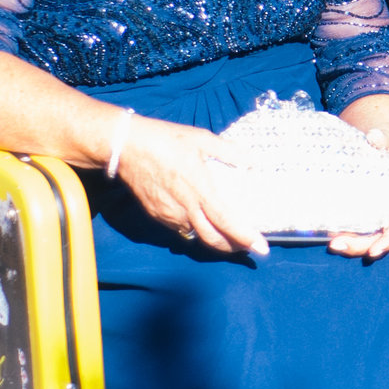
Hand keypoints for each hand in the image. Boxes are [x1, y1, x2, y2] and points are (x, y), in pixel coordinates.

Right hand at [114, 117, 265, 257]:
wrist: (126, 147)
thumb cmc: (165, 140)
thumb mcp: (201, 139)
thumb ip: (228, 151)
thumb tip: (250, 160)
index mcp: (199, 190)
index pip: (227, 222)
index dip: (245, 237)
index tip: (261, 249)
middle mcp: (185, 208)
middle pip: (213, 239)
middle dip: (233, 247)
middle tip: (247, 247)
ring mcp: (169, 215)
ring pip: (196, 236)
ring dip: (214, 239)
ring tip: (228, 235)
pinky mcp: (156, 215)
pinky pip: (180, 229)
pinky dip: (195, 230)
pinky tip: (202, 222)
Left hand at [327, 125, 388, 258]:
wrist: (387, 154)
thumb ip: (385, 140)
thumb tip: (374, 137)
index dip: (386, 242)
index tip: (374, 252)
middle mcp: (386, 216)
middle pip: (374, 240)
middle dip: (357, 246)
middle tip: (335, 244)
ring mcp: (373, 217)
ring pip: (362, 238)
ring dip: (347, 243)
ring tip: (329, 243)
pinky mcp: (360, 214)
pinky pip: (352, 229)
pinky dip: (341, 233)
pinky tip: (324, 232)